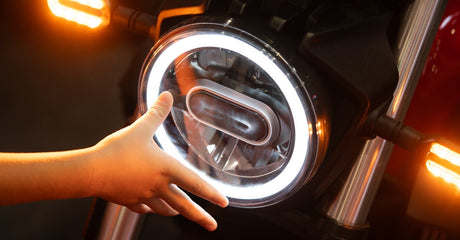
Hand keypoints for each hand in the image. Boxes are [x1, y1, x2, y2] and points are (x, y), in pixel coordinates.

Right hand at [90, 91, 227, 230]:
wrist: (91, 171)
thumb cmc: (116, 151)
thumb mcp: (140, 129)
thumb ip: (156, 113)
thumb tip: (166, 95)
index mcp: (166, 169)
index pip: (195, 183)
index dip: (212, 193)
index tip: (224, 203)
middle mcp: (158, 186)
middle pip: (184, 205)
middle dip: (201, 216)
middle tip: (212, 226)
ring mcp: (144, 196)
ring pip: (165, 209)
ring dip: (175, 211)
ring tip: (180, 213)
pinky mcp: (130, 201)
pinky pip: (144, 208)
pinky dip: (150, 208)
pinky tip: (149, 207)